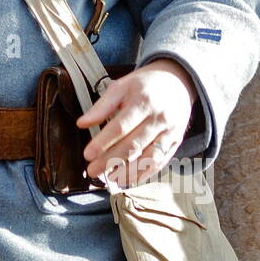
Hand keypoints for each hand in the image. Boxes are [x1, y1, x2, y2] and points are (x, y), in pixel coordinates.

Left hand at [76, 58, 196, 186]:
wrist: (177, 81)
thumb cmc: (144, 85)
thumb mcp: (121, 86)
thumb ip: (102, 106)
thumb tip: (82, 123)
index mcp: (143, 102)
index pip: (120, 127)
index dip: (103, 142)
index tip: (88, 155)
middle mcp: (159, 118)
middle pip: (133, 145)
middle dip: (111, 161)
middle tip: (93, 170)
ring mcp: (169, 132)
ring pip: (149, 158)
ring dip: (129, 171)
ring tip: (111, 179)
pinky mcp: (175, 141)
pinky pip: (161, 161)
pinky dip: (145, 173)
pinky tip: (129, 178)